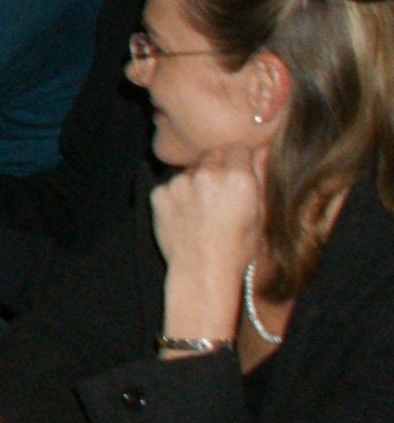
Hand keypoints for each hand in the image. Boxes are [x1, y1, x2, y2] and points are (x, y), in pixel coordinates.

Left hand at [152, 145, 266, 340]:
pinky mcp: (159, 192)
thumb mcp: (260, 215)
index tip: (240, 174)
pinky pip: (171, 185)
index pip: (238, 148)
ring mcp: (180, 182)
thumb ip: (260, 178)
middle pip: (213, 154)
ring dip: (197, 181)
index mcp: (239, 179)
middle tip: (222, 193)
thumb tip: (263, 150)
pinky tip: (187, 217)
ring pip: (190, 169)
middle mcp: (207, 174)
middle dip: (218, 167)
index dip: (240, 161)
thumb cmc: (238, 249)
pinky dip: (178, 196)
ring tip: (204, 210)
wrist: (202, 274)